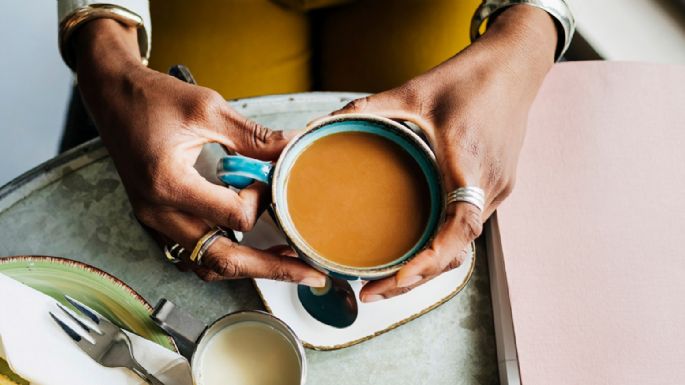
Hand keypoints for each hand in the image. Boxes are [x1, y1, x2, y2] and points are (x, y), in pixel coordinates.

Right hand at [72, 19, 325, 286]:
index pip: (234, 217)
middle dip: (272, 268)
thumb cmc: (153, 98)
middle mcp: (159, 212)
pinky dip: (225, 256)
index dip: (262, 200)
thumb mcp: (208, 108)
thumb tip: (294, 147)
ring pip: (207, 265)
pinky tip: (250, 246)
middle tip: (311, 274)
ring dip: (248, 267)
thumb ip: (253, 136)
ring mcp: (155, 221)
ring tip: (286, 261)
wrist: (112, 96)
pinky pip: (194, 253)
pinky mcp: (157, 220)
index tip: (268, 177)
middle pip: (223, 260)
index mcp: (169, 185)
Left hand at [330, 5, 558, 301]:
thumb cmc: (471, 77)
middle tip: (370, 292)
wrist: (517, 66)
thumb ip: (367, 108)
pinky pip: (469, 226)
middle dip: (415, 279)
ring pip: (464, 244)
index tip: (395, 281)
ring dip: (429, 268)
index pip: (458, 229)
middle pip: (457, 251)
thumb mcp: (414, 90)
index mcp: (468, 163)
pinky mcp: (498, 186)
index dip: (429, 261)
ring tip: (388, 280)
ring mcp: (498, 189)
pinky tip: (416, 249)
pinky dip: (442, 246)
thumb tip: (320, 123)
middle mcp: (489, 185)